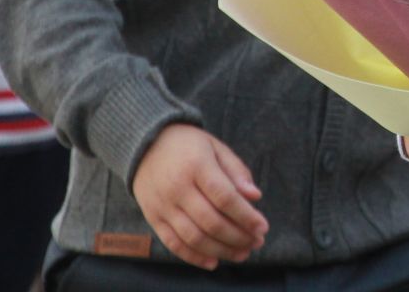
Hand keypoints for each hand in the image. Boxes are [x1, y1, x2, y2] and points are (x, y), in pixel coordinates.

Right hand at [131, 125, 267, 270]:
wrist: (146, 145)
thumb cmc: (189, 146)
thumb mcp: (216, 148)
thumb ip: (236, 171)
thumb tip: (255, 197)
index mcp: (197, 166)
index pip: (225, 198)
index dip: (246, 216)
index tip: (263, 227)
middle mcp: (177, 188)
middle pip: (211, 221)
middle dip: (238, 236)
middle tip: (257, 242)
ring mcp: (163, 206)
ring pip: (193, 237)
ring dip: (221, 250)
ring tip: (241, 254)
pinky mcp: (153, 218)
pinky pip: (173, 243)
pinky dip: (194, 256)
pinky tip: (213, 262)